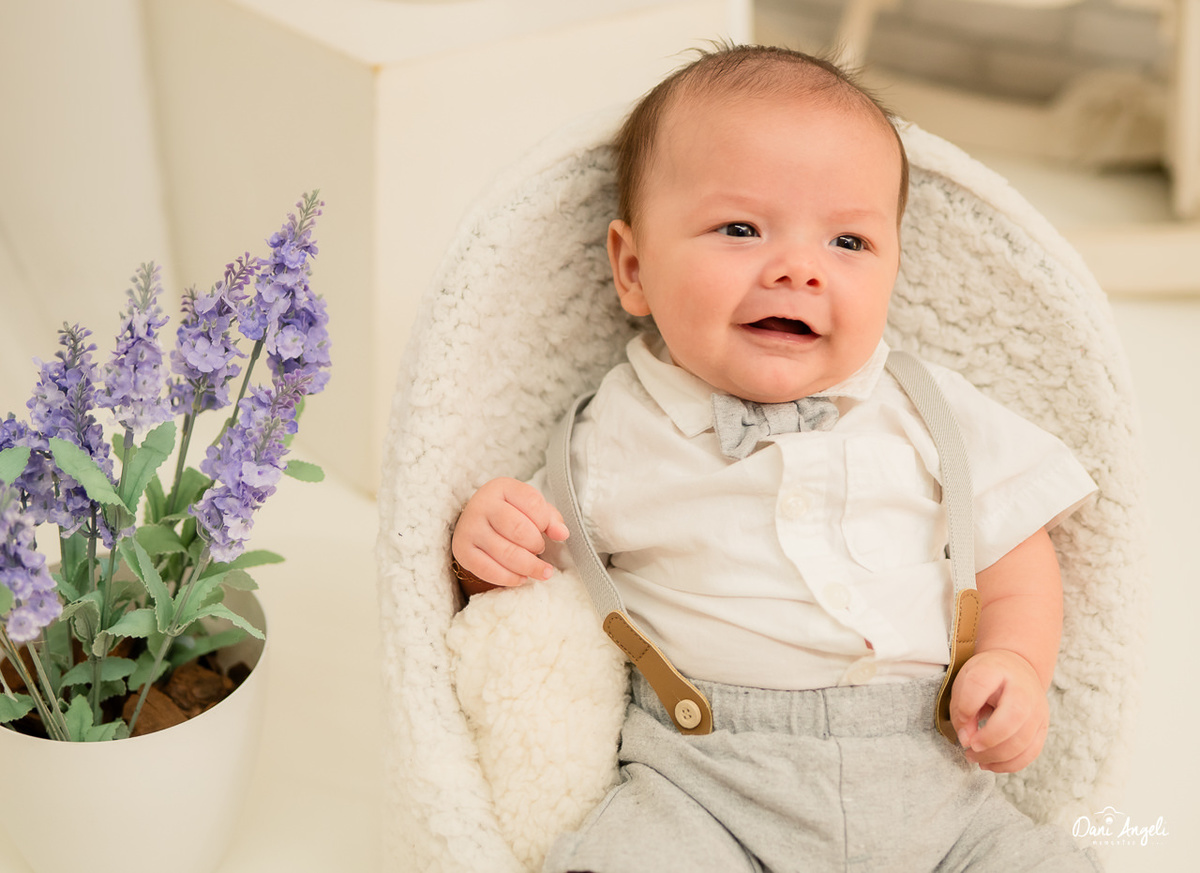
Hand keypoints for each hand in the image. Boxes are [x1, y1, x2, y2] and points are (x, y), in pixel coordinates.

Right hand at [451, 478, 569, 589]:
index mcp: (501, 487)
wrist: (476, 523)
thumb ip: (550, 518)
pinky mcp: (462, 551)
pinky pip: (490, 571)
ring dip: (530, 566)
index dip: (545, 522)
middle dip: (537, 545)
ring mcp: (469, 528)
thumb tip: (562, 534)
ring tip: (541, 570)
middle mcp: (482, 504)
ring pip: (507, 553)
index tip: (545, 531)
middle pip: (519, 530)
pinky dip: (511, 578)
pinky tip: (522, 578)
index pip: (533, 503)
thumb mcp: (530, 508)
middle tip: (539, 550)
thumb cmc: (510, 514)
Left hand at [948, 649, 1048, 772]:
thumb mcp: (966, 681)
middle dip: (988, 738)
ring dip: (995, 756)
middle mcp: (1023, 688)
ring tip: (974, 757)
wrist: (1018, 670)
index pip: (980, 683)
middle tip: (969, 747)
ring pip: (1023, 741)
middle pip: (1013, 716)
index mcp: (997, 669)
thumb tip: (966, 740)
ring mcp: (1038, 709)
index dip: (967, 705)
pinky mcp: (1043, 728)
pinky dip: (1008, 764)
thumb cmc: (988, 677)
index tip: (960, 718)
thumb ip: (961, 708)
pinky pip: (1030, 753)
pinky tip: (989, 764)